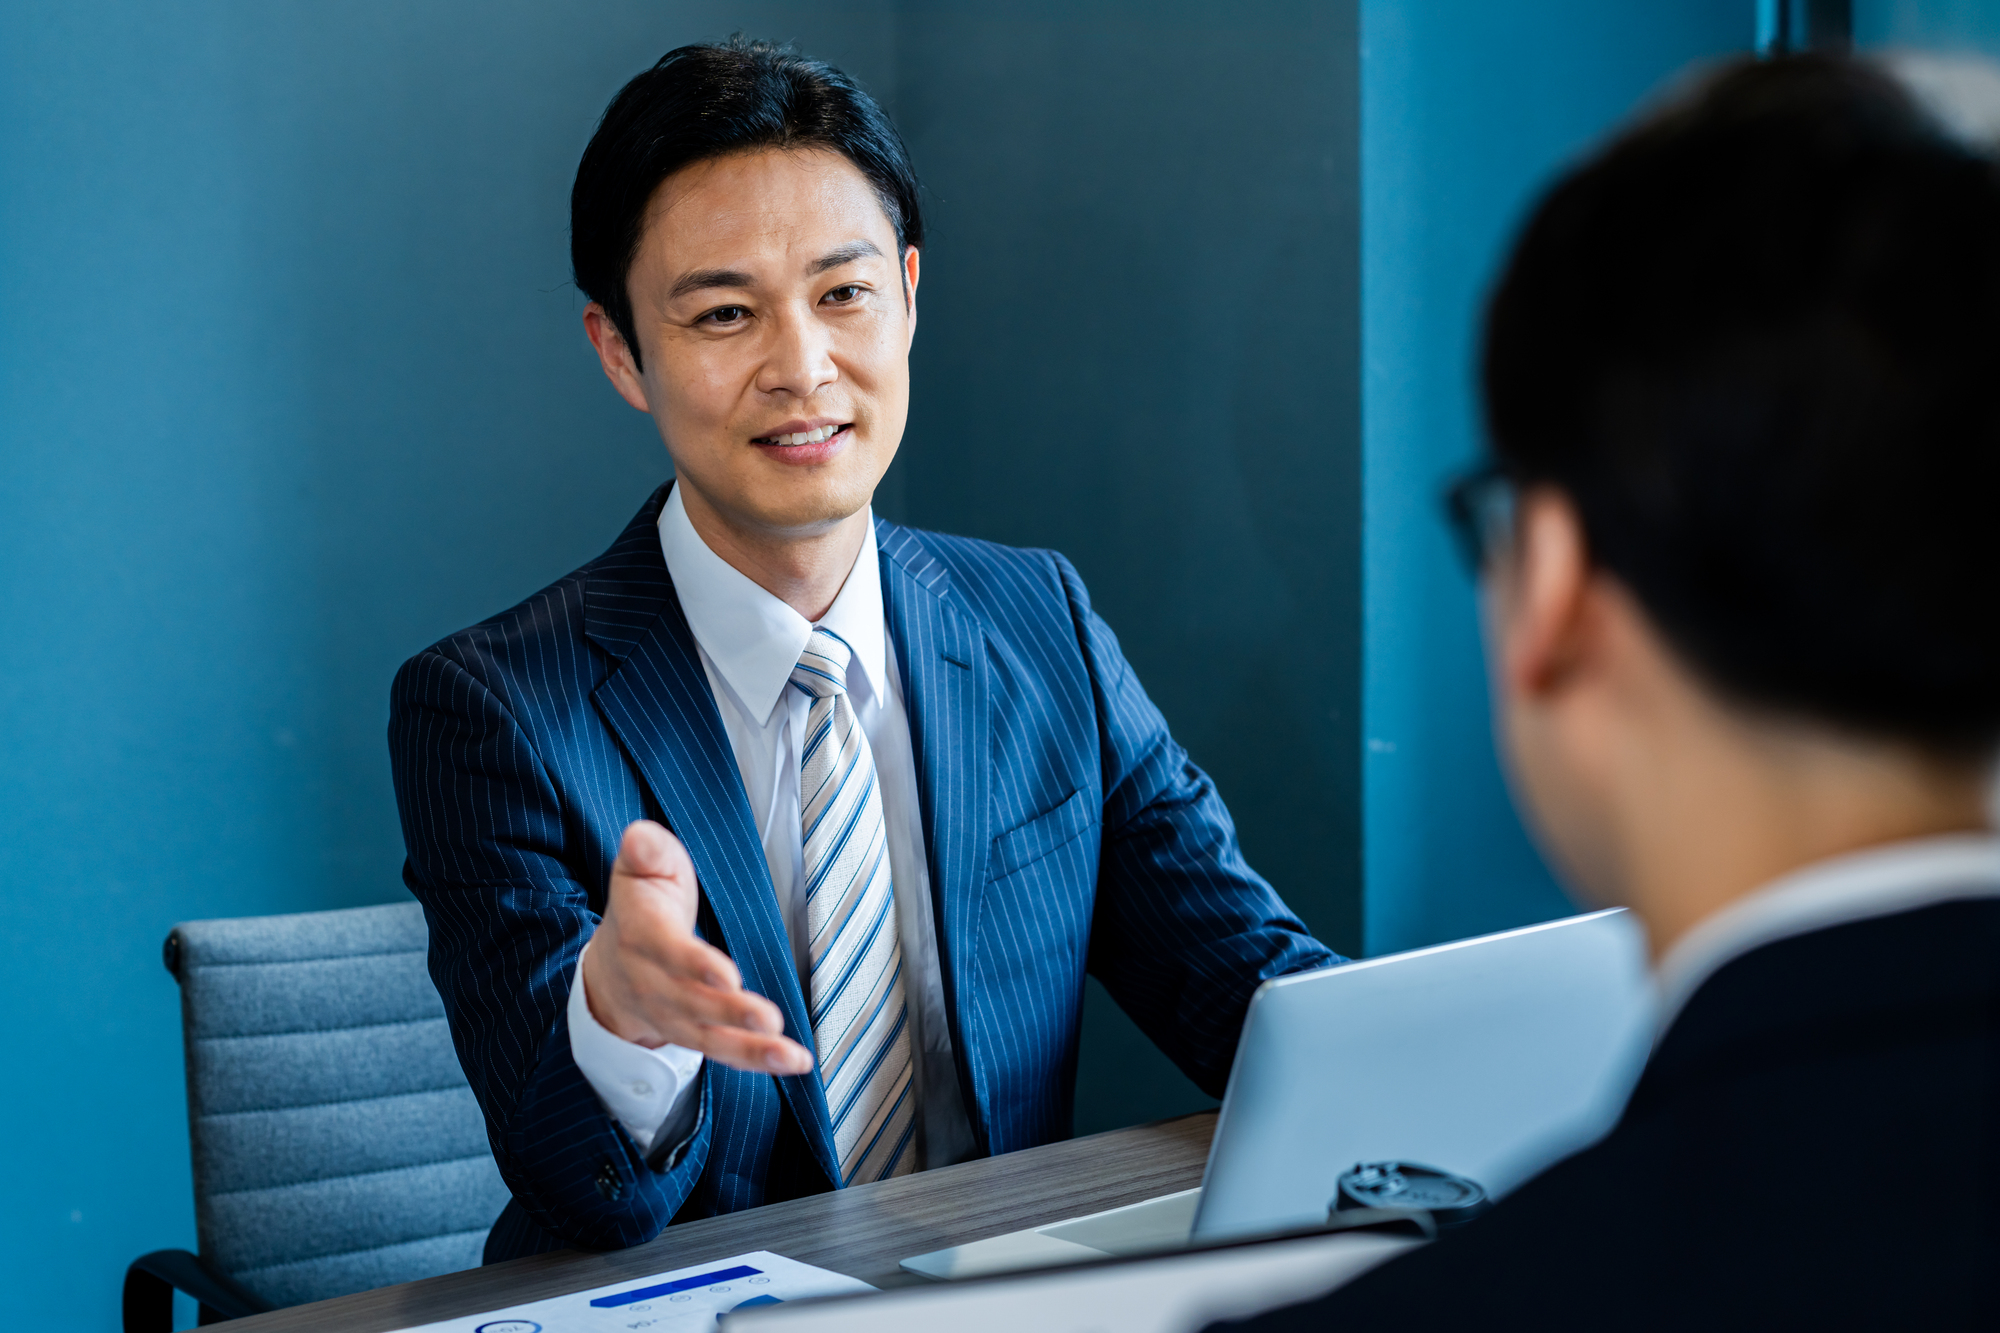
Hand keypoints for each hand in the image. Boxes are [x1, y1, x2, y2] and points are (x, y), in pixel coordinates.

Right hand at [581, 820, 814, 1074]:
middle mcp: (652, 981)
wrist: (609, 966)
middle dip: (730, 1012)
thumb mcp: (639, 868)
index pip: (667, 952)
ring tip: (789, 1055)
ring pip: (708, 1036)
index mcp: (642, 933)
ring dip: (750, 1048)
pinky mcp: (690, 1034)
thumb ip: (646, 851)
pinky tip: (791, 1062)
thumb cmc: (640, 906)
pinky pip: (720, 1051)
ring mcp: (669, 1014)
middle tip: (767, 1018)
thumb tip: (639, 837)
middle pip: (691, 1001)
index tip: (726, 974)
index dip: (695, 965)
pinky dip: (755, 1059)